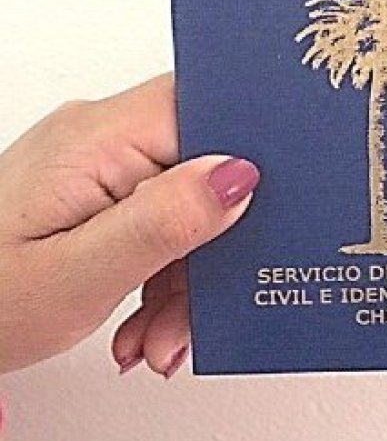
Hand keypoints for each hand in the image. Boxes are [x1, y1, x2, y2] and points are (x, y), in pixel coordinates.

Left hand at [0, 74, 259, 376]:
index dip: (247, 158)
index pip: (207, 110)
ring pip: (189, 199)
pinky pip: (162, 215)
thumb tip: (238, 176)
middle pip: (204, 164)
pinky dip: (165, 271)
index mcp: (99, 138)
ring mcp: (102, 162)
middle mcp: (103, 137)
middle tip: (194, 304)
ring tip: (159, 329)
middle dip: (214, 240)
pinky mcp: (102, 189)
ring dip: (188, 271)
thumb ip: (163, 221)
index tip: (254, 218)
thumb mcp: (79, 275)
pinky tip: (146, 315)